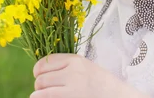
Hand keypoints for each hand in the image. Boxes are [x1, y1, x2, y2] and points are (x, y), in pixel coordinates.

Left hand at [30, 53, 145, 97]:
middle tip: (43, 88)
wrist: (114, 95)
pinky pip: (46, 96)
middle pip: (42, 75)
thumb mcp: (83, 67)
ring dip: (38, 92)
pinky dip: (39, 97)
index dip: (38, 69)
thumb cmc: (98, 82)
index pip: (46, 61)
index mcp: (75, 60)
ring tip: (42, 94)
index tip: (39, 75)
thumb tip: (41, 70)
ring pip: (41, 86)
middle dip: (39, 83)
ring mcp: (71, 85)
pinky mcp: (70, 97)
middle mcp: (72, 70)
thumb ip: (66, 65)